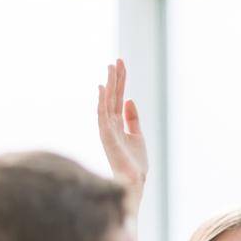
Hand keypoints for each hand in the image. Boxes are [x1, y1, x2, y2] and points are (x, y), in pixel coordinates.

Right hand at [97, 58, 147, 216]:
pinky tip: (104, 87)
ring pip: (107, 101)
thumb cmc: (135, 163)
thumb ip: (132, 118)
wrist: (134, 181)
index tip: (121, 64)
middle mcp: (110, 124)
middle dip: (116, 78)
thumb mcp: (138, 136)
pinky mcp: (106, 135)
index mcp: (117, 124)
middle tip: (117, 60)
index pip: (118, 98)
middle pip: (113, 96)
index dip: (121, 81)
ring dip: (110, 84)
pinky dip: (102, 100)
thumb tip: (129, 100)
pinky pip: (102, 114)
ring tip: (111, 67)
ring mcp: (107, 129)